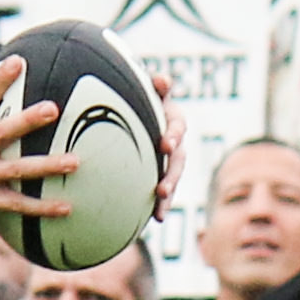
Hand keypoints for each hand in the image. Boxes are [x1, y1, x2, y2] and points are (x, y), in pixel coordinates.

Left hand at [144, 67, 185, 220]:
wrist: (121, 112)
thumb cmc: (129, 95)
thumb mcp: (138, 88)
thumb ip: (152, 85)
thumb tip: (162, 79)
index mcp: (169, 116)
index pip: (176, 124)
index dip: (173, 134)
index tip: (165, 145)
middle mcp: (172, 137)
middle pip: (178, 157)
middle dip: (172, 173)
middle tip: (162, 188)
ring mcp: (167, 157)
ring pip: (173, 175)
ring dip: (170, 189)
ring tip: (161, 202)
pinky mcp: (159, 171)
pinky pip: (164, 188)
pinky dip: (162, 203)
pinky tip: (156, 219)